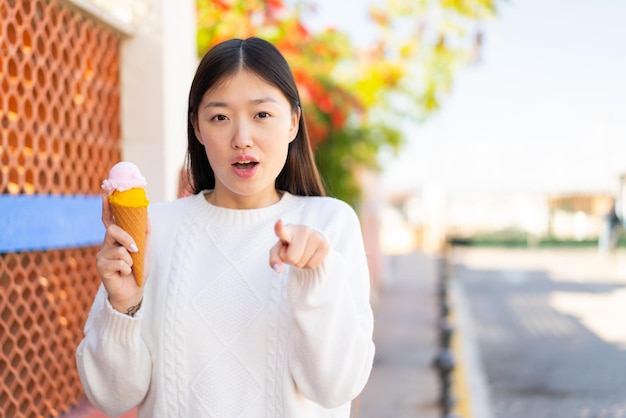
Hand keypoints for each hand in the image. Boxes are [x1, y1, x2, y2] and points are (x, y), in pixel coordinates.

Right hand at [96, 196, 148, 312]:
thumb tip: (146, 214)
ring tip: (130, 267)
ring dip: (130, 259)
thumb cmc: (138, 270)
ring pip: (118, 249)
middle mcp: (106, 244)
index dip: (107, 208)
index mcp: (116, 239)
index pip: (109, 220)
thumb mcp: (144, 249)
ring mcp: (102, 255)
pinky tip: (124, 273)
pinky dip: (126, 268)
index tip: (106, 195)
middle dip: (127, 239)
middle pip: (112, 230)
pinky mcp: (101, 267)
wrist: (134, 291)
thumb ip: (144, 233)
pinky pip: (118, 262)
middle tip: (135, 250)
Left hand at [269, 220, 328, 272]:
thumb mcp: (279, 250)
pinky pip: (312, 266)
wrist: (311, 241)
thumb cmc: (291, 245)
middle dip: (290, 260)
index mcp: (288, 230)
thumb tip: (277, 269)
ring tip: (302, 253)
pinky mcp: (325, 245)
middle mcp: (303, 230)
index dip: (279, 228)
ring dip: (300, 263)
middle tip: (294, 251)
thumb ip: (274, 259)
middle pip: (291, 258)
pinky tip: (309, 256)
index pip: (282, 230)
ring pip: (302, 263)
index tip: (278, 223)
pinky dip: (308, 265)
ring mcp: (315, 237)